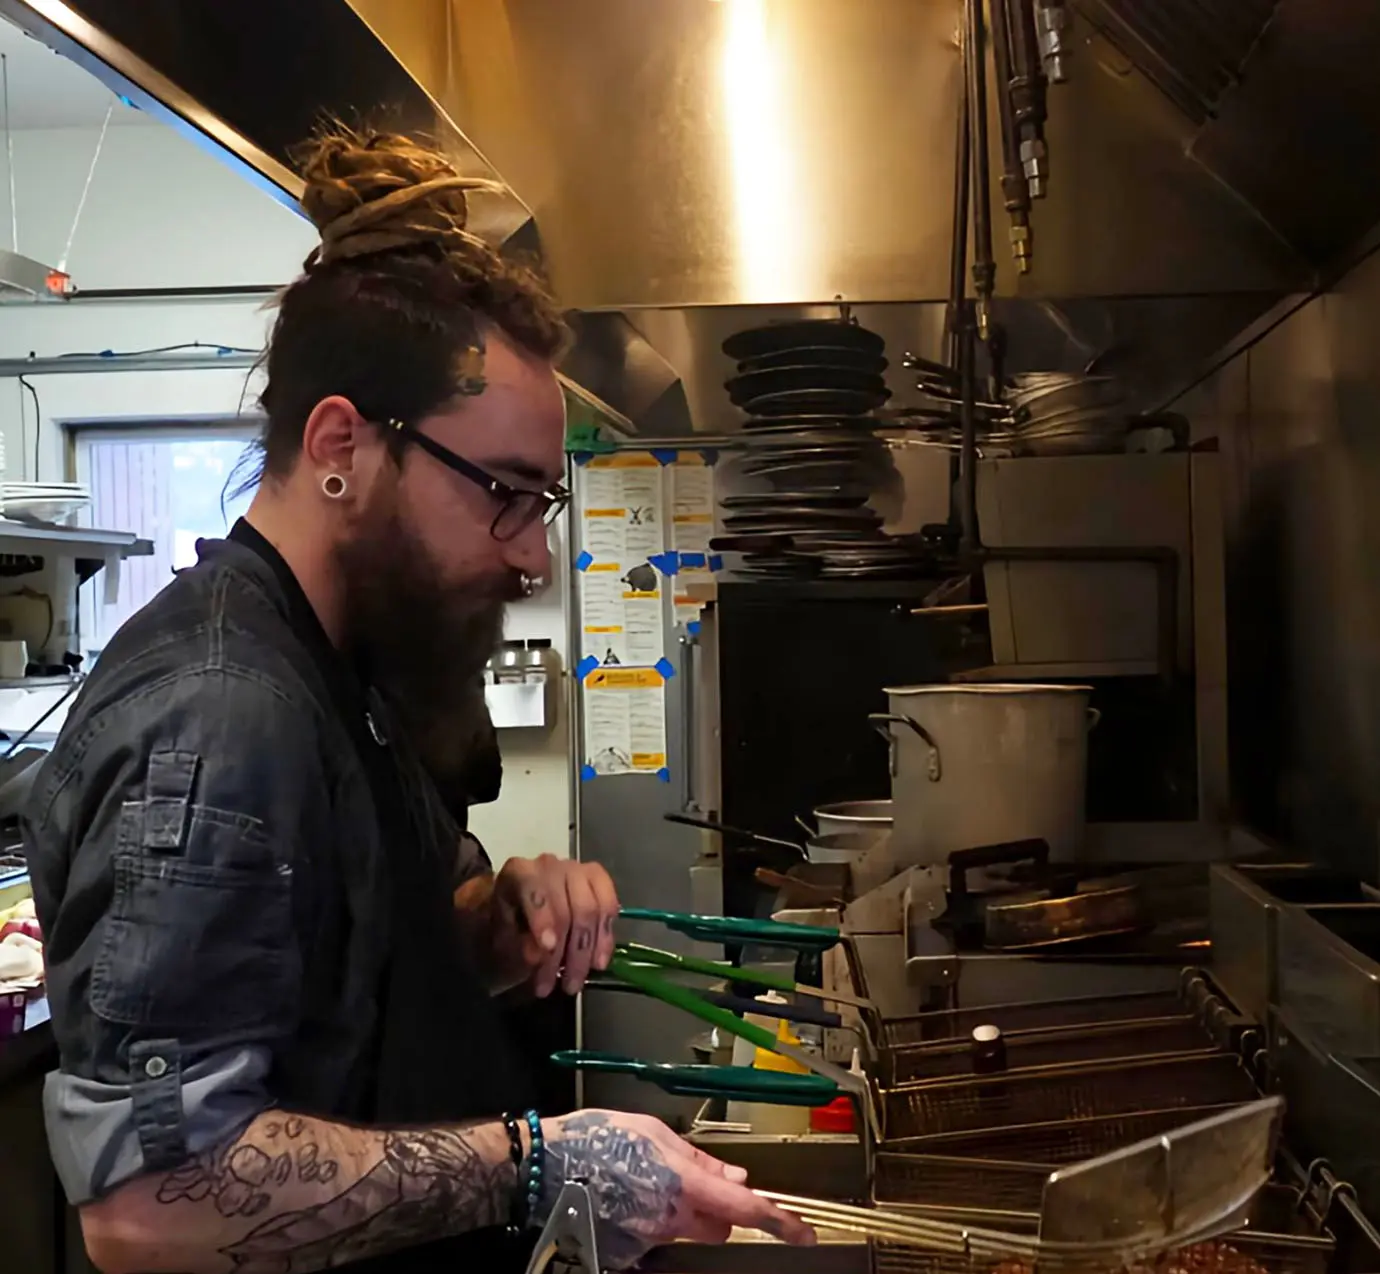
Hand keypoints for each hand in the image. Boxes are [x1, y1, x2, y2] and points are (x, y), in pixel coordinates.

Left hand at [486, 855, 619, 996]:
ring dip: (586, 952)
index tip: (548, 947)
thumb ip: (517, 944)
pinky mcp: (597, 879)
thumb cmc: (507, 927)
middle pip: (567, 907)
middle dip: (568, 952)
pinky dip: (604, 938)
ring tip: (577, 982)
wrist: (518, 913)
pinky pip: (608, 906)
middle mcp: (549, 865)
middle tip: (564, 986)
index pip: (534, 889)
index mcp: (518, 872)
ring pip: (591, 909)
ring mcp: (576, 869)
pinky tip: (599, 962)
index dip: (543, 918)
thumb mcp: (501, 939)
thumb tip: (541, 953)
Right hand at [536, 1109, 814, 1268]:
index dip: (780, 1221)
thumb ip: (699, 1158)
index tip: (802, 1231)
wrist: (544, 1169)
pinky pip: (653, 1238)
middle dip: (717, 1210)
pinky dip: (649, 1220)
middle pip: (718, 1226)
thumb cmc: (594, 1141)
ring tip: (644, 1180)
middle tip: (692, 1181)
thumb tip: (733, 1177)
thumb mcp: (653, 1131)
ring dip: (679, 1212)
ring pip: (685, 1231)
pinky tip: (625, 1196)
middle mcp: (670, 1219)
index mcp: (683, 1184)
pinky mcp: (626, 1253)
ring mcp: (648, 1241)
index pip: (745, 1209)